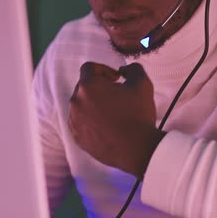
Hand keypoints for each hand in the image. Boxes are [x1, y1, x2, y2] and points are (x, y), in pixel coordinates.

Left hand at [68, 62, 164, 177]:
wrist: (137, 149)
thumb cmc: (138, 114)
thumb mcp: (142, 83)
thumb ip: (132, 69)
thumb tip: (123, 70)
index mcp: (88, 86)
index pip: (89, 68)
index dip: (103, 69)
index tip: (116, 79)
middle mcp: (76, 102)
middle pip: (84, 87)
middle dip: (99, 87)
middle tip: (116, 96)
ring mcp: (74, 121)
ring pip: (81, 105)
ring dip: (94, 104)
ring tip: (112, 113)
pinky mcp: (77, 137)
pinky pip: (80, 122)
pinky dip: (90, 121)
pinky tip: (107, 126)